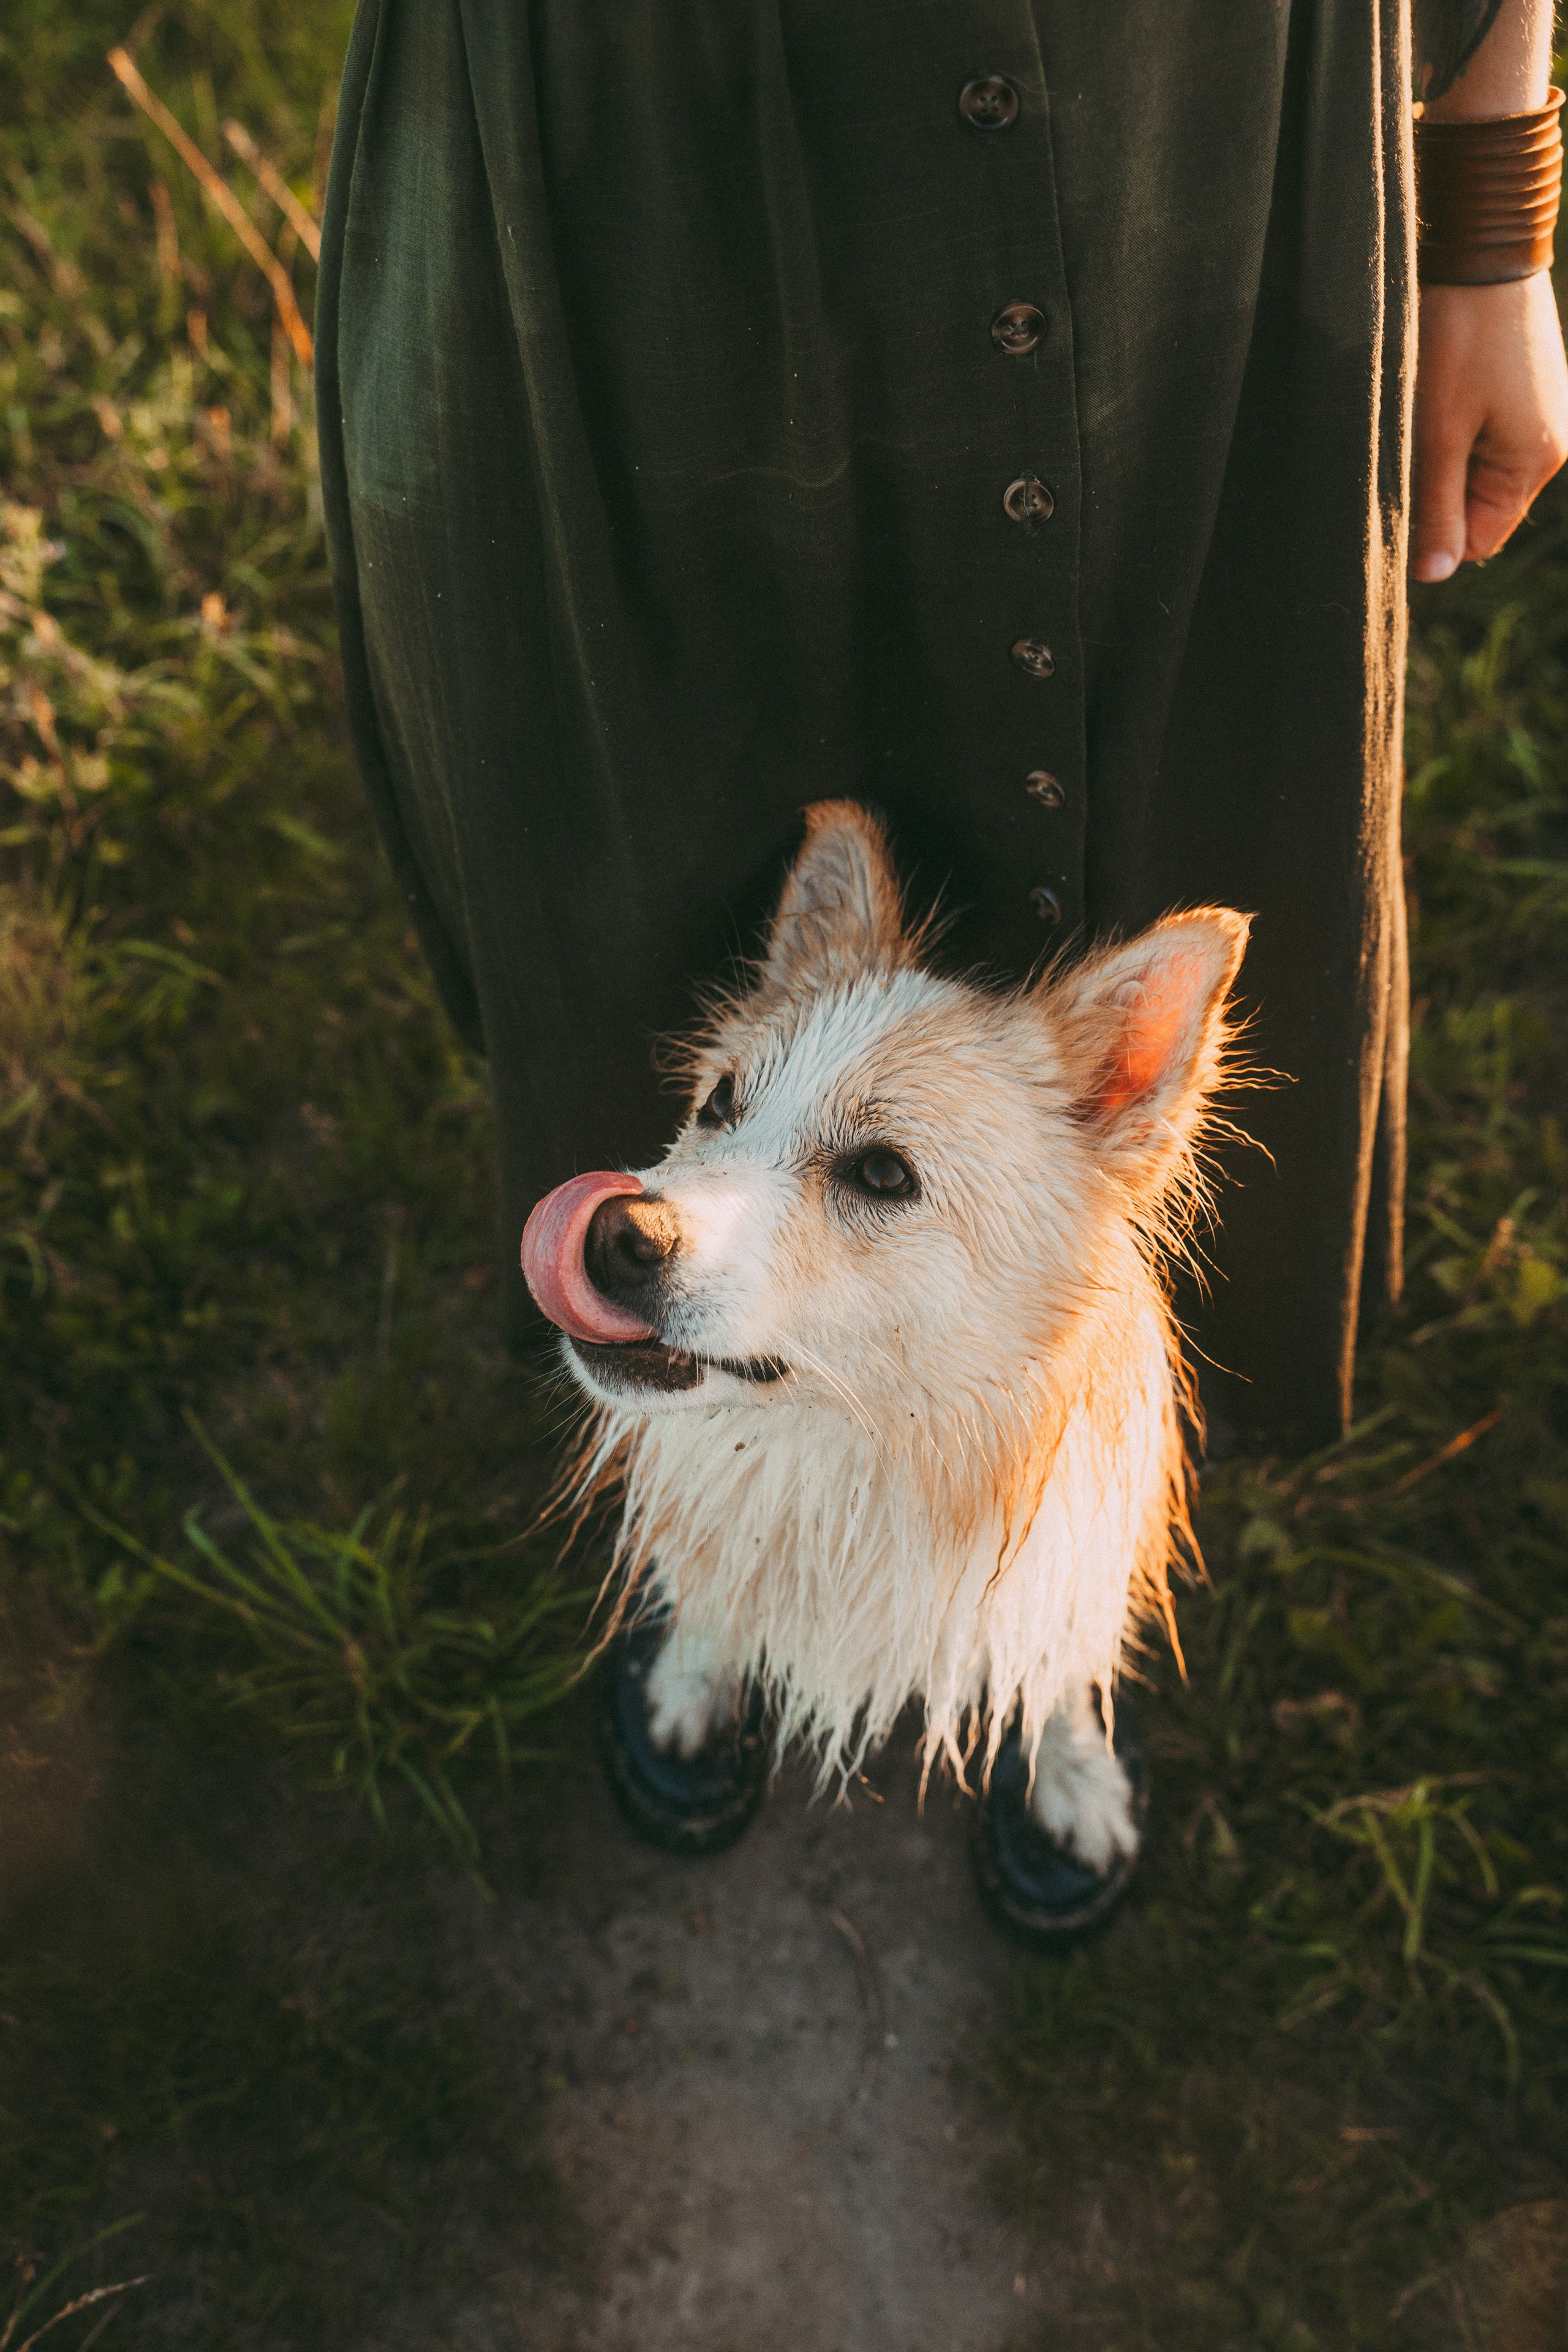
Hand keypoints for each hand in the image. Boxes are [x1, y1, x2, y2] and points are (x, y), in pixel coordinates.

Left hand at [1410, 272, 1567, 581]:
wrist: (1481, 244)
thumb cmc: (1458, 338)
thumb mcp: (1438, 433)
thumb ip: (1438, 506)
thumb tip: (1437, 574)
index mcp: (1535, 461)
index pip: (1479, 539)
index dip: (1433, 533)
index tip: (1397, 499)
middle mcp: (1548, 442)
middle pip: (1477, 505)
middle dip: (1435, 490)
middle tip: (1403, 448)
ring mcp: (1538, 411)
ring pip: (1473, 466)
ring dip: (1438, 455)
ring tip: (1420, 412)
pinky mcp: (1520, 384)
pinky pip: (1480, 429)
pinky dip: (1450, 423)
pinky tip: (1433, 390)